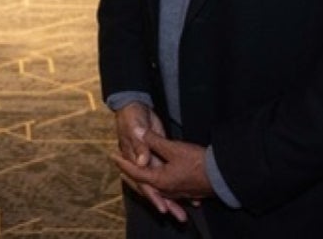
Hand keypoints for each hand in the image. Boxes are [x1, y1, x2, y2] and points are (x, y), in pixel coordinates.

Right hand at [110, 103, 189, 221]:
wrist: (134, 107)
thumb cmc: (132, 117)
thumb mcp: (135, 127)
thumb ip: (139, 145)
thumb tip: (142, 161)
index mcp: (133, 158)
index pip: (142, 181)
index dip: (152, 194)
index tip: (162, 206)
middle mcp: (142, 163)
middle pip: (153, 187)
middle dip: (165, 202)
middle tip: (178, 215)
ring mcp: (151, 161)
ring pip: (162, 183)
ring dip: (172, 198)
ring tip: (186, 211)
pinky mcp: (159, 156)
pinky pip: (168, 174)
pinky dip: (177, 184)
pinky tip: (190, 194)